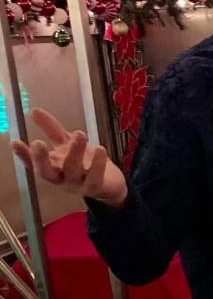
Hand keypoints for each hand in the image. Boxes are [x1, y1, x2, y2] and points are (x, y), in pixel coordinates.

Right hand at [11, 109, 127, 207]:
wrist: (110, 184)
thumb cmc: (84, 163)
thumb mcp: (66, 145)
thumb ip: (52, 130)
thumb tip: (34, 110)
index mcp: (52, 168)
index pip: (33, 163)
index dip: (24, 155)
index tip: (15, 142)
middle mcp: (61, 178)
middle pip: (46, 172)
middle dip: (41, 158)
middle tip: (38, 142)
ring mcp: (77, 184)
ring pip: (72, 170)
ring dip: (75, 151)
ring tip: (79, 133)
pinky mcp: (95, 187)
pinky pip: (95, 177)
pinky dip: (97, 164)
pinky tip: (100, 148)